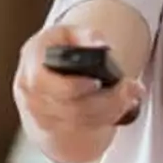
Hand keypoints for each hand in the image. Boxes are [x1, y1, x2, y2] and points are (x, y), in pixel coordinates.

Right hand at [13, 24, 144, 156]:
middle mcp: (30, 90)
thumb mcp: (72, 34)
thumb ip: (87, 37)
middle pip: (67, 108)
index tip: (96, 83)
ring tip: (131, 96)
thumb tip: (102, 46)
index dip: (71, 86)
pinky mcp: (52, 129)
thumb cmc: (61, 49)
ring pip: (77, 122)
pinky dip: (106, 119)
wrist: (49, 71)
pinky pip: (81, 129)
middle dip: (104, 101)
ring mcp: (39, 114)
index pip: (41, 81)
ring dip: (110, 111)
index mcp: (32, 60)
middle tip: (129, 89)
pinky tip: (122, 108)